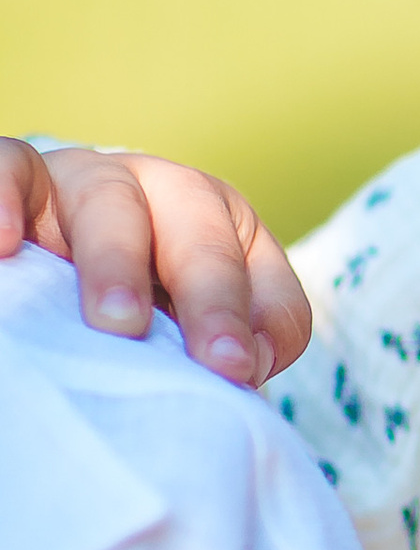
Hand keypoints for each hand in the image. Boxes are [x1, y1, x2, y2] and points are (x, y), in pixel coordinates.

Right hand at [0, 139, 311, 385]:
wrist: (41, 252)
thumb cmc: (128, 303)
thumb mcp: (180, 322)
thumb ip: (220, 346)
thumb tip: (241, 378)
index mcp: (216, 225)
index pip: (259, 267)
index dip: (264, 319)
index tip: (245, 371)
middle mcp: (159, 191)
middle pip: (198, 229)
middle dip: (214, 297)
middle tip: (219, 363)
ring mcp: (87, 181)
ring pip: (111, 200)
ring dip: (119, 264)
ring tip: (119, 323)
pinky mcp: (25, 179)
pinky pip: (14, 171)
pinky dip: (6, 201)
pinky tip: (4, 246)